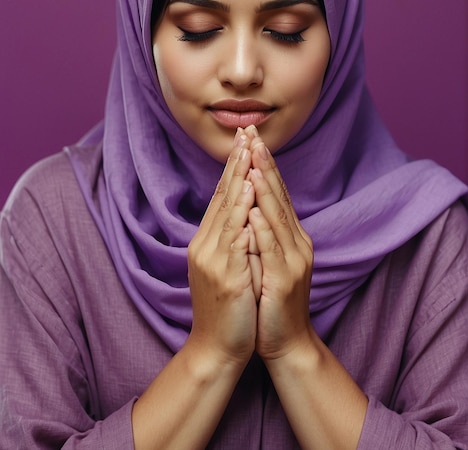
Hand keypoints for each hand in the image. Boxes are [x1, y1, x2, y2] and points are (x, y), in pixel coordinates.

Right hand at [187, 131, 256, 366]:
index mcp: (208, 241)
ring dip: (238, 178)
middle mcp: (205, 244)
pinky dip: (241, 212)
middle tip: (246, 132)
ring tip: (248, 151)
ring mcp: (212, 258)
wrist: (217, 347)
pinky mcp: (224, 274)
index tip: (245, 140)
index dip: (234, 167)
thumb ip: (232, 238)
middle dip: (236, 162)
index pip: (222, 196)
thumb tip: (246, 210)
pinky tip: (249, 192)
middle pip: (222, 195)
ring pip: (227, 211)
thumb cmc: (228, 307)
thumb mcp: (227, 266)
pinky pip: (235, 237)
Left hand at [248, 137, 314, 360]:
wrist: (286, 341)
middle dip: (265, 165)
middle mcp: (296, 242)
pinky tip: (253, 211)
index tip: (251, 139)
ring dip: (265, 188)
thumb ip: (260, 233)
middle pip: (279, 196)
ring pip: (277, 217)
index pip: (275, 193)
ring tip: (254, 162)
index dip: (264, 165)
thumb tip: (246, 204)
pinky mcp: (285, 280)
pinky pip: (272, 249)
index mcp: (289, 236)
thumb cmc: (270, 300)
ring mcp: (293, 260)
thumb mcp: (265, 259)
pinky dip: (263, 229)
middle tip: (254, 136)